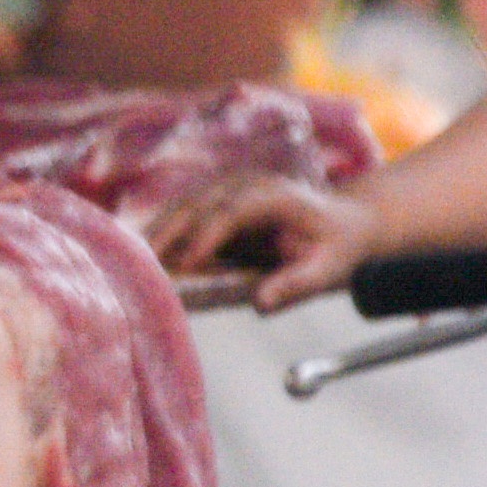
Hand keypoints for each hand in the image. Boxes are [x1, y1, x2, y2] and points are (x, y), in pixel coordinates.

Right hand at [145, 171, 380, 309]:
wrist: (348, 220)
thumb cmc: (339, 247)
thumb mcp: (329, 271)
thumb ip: (296, 285)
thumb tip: (260, 303)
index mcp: (277, 196)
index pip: (233, 211)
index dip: (207, 234)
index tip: (188, 262)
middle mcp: (248, 183)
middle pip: (199, 201)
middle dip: (169, 230)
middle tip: (146, 260)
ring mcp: (231, 185)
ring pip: (186, 201)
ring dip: (161, 227)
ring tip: (138, 256)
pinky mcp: (219, 195)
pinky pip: (187, 208)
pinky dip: (166, 225)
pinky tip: (149, 246)